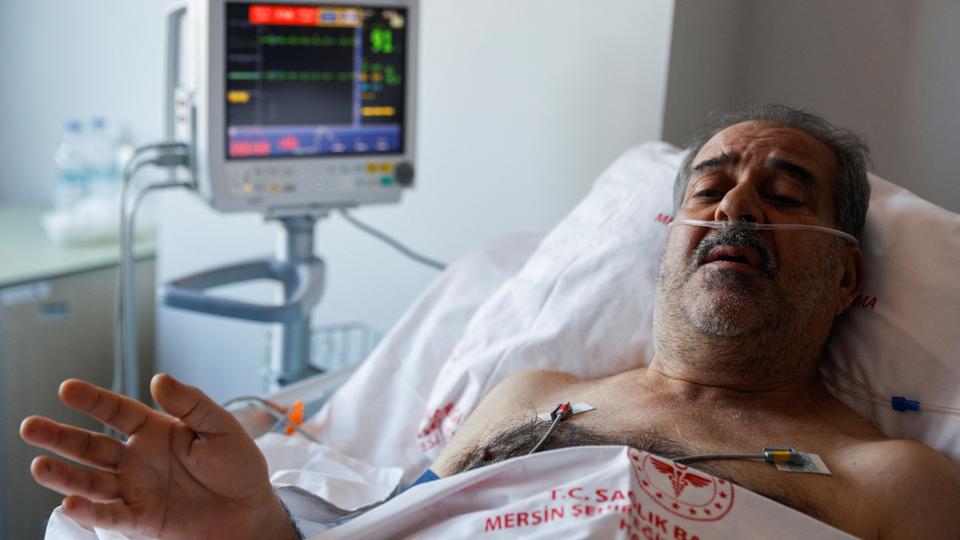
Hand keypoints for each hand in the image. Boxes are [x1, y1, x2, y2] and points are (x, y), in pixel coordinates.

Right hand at [20, 374, 298, 538]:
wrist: (251, 512)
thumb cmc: (239, 467)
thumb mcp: (221, 427)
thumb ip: (191, 403)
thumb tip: (159, 379)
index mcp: (156, 431)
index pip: (117, 411)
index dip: (93, 400)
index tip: (66, 388)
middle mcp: (139, 459)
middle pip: (91, 446)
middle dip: (60, 437)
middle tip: (30, 427)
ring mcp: (137, 489)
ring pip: (91, 482)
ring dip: (64, 476)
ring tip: (39, 466)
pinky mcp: (142, 519)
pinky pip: (111, 515)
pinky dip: (90, 512)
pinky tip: (70, 504)